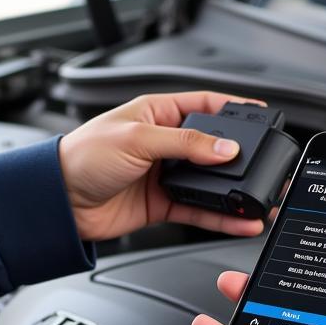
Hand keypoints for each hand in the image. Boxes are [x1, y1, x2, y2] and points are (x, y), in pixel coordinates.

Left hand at [58, 91, 266, 239]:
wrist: (57, 201)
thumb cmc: (82, 156)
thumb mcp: (136, 138)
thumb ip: (184, 143)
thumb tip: (225, 148)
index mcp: (157, 112)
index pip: (205, 105)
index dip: (234, 107)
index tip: (264, 114)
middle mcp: (164, 142)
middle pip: (212, 147)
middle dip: (241, 157)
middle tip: (268, 163)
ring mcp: (164, 174)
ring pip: (210, 182)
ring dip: (235, 192)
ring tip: (261, 198)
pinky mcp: (161, 204)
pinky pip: (199, 209)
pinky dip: (220, 217)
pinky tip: (240, 220)